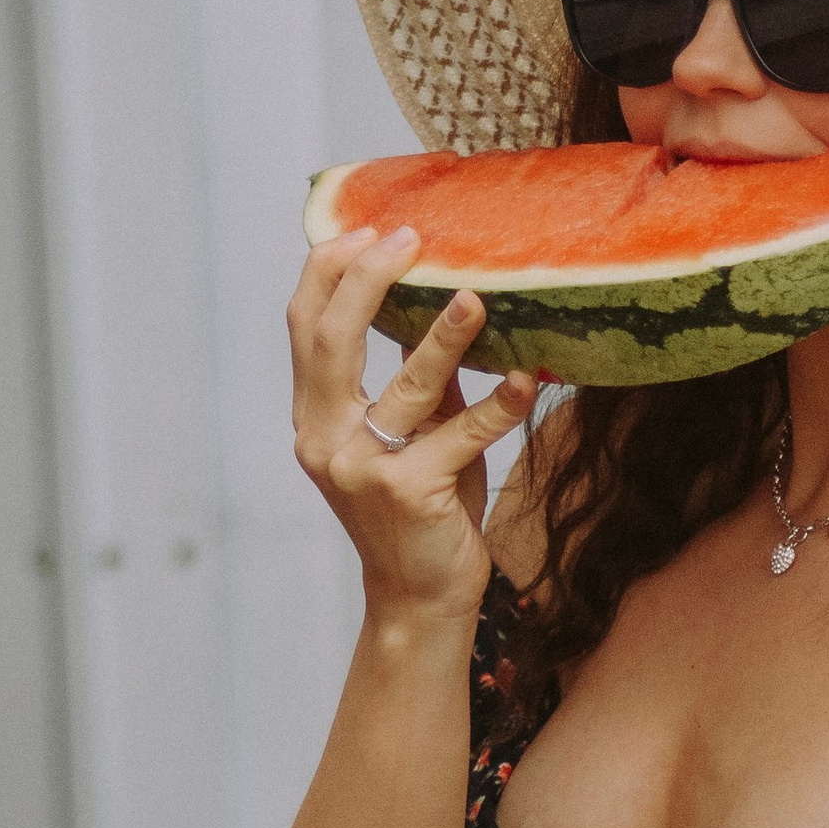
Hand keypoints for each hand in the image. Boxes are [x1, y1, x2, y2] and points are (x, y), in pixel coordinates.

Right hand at [287, 227, 539, 622]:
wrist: (418, 598)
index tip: (368, 229)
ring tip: (477, 297)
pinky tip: (523, 380)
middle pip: (332, 339)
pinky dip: (496, 407)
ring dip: (444, 337)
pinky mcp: (408, 492)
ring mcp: (361, 468)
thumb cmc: (420, 510)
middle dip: (368, 279)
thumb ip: (413, 382)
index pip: (305, 326)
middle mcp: (324, 438)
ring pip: (406, 386)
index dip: (330, 271)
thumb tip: (443, 305)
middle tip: (408, 239)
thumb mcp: (408, 436)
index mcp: (314, 417)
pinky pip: (461, 437)